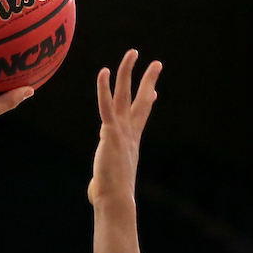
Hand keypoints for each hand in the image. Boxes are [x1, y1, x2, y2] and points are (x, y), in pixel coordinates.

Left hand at [88, 50, 161, 207]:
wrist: (115, 199)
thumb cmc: (109, 196)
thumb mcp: (107, 182)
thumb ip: (101, 180)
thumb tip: (96, 191)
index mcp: (131, 142)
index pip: (140, 117)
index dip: (147, 102)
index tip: (154, 91)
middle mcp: (129, 133)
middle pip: (140, 101)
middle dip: (148, 81)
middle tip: (156, 63)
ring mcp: (121, 131)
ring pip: (125, 95)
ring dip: (128, 72)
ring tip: (133, 53)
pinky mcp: (110, 133)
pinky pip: (106, 106)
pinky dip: (104, 89)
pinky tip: (104, 72)